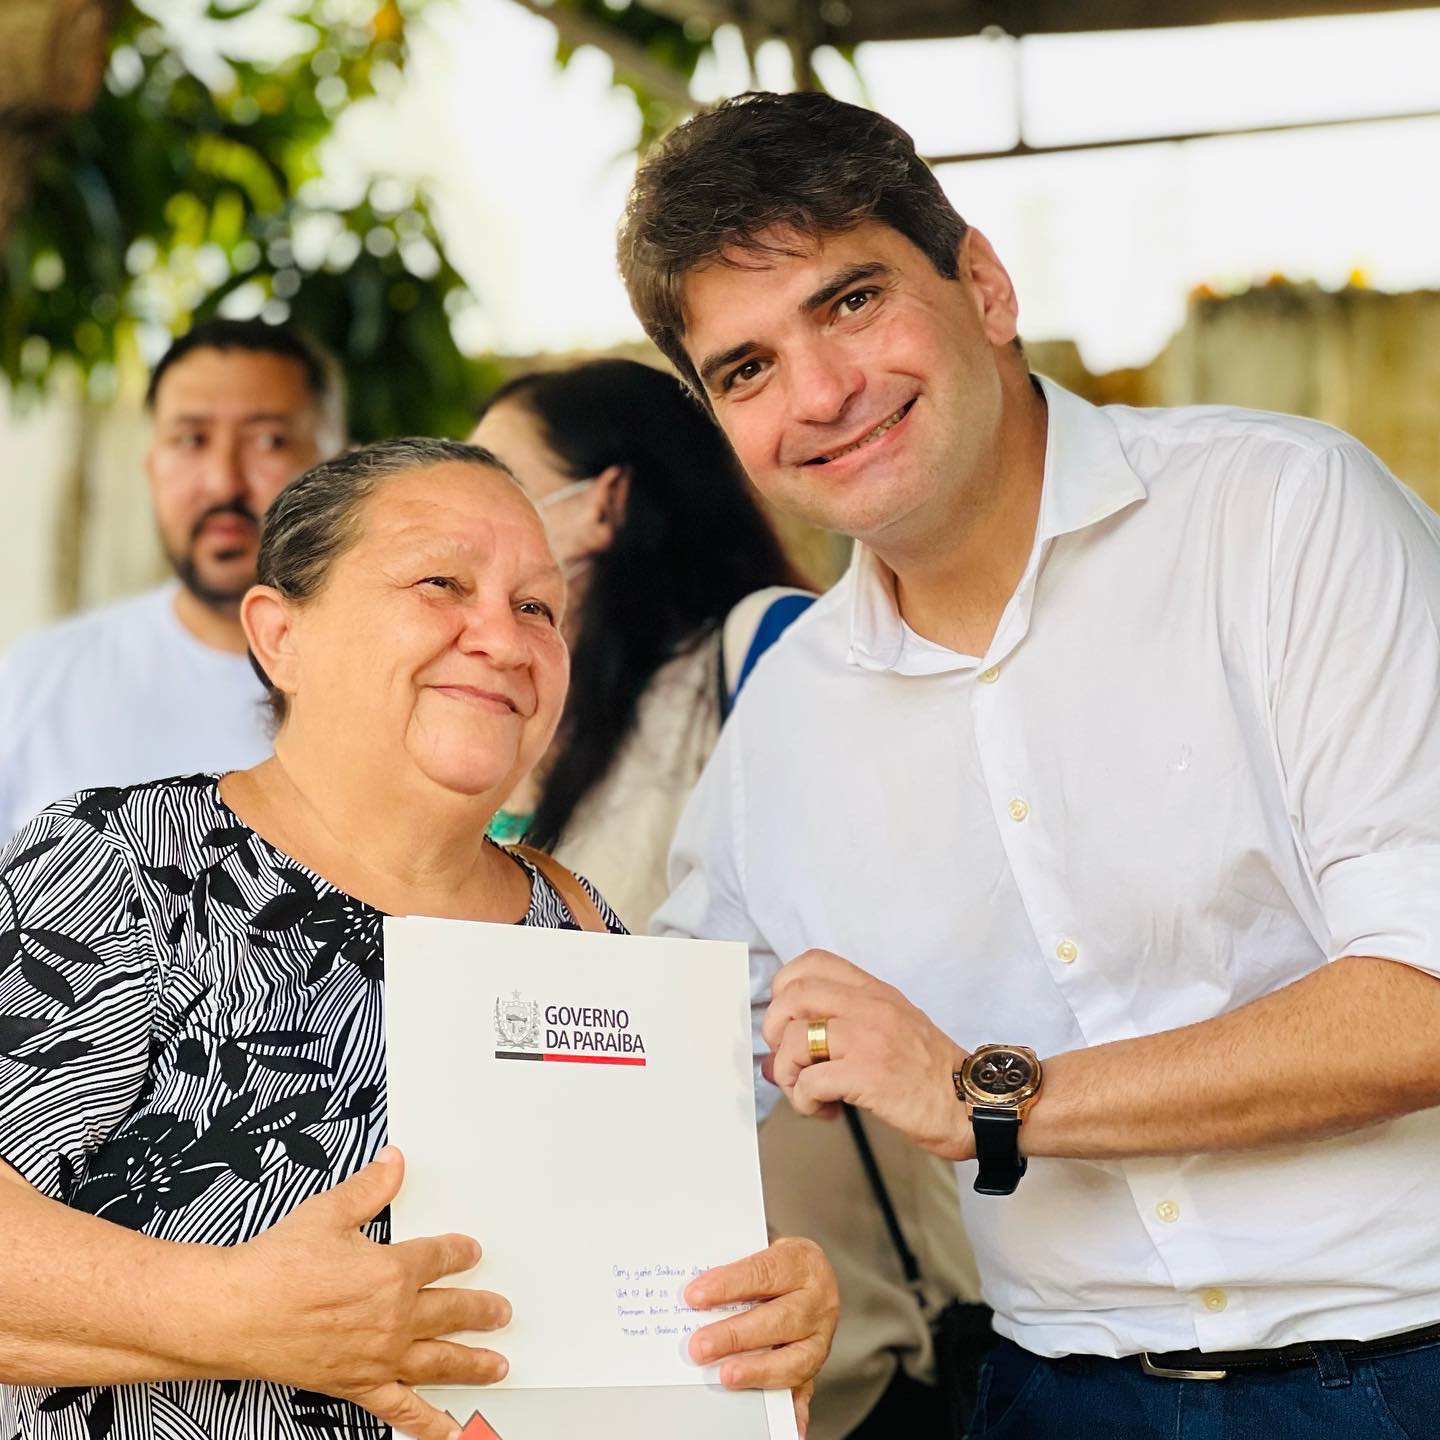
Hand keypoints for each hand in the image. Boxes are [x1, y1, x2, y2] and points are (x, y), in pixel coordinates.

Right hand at [218, 1147, 510, 1439]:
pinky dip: (428, 1424)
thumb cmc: (274, 1267)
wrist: (233, 1313)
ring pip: (439, 1361)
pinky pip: (401, 1410)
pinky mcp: (357, 1385)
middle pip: (451, 1311)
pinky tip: (448, 1432)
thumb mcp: (328, 1212)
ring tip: (498, 1364)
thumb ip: (369, 1188)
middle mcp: (392, 1318)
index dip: (459, 1252)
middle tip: (500, 1311)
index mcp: (391, 1272)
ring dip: (473, 1363)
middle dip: (481, 1310)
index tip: (471, 1252)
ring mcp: (378, 1356)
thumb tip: (393, 1163)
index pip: (440, 1257)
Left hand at [684, 1237, 837, 1436]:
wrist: (807, 1273)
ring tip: (726, 1377)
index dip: (728, 1284)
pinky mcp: (816, 1365)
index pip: (764, 1272)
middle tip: (699, 1347)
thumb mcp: (759, 1248)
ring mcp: (822, 1336)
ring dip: (757, 1371)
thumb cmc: (773, 1263)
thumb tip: (695, 1293)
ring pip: (795, 1359)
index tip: (694, 1296)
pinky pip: (807, 1389)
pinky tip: (786, 1427)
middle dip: (736, 1335)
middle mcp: (818, 1300)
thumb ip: (734, 1268)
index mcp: (802, 1262)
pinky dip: (796, 1410)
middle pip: (778, 1319)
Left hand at [763, 949, 973, 1160]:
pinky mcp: (867, 1075)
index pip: (813, 962)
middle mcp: (870, 1007)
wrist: (976, 1103)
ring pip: (793, 1040)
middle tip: (788, 1059)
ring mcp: (868, 1038)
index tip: (788, 1019)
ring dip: (787, 1074)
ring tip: (806, 1093)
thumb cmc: (934, 1075)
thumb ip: (841, 1032)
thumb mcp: (892, 1030)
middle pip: (793, 995)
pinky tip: (823, 1110)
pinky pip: (809, 1082)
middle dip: (774, 1030)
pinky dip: (804, 1101)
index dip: (785, 987)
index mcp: (875, 992)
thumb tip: (777, 1056)